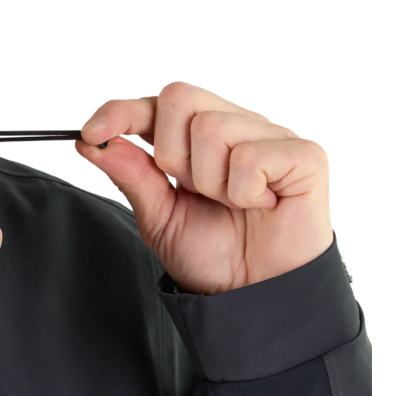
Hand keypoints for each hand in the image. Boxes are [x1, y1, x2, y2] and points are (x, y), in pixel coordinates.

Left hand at [76, 82, 331, 294]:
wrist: (254, 297)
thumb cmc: (215, 256)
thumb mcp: (159, 216)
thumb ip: (131, 174)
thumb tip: (91, 140)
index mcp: (198, 138)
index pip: (156, 102)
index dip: (121, 112)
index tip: (92, 134)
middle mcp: (236, 126)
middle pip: (179, 98)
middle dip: (171, 155)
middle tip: (193, 191)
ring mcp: (271, 137)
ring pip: (212, 127)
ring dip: (210, 181)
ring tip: (231, 205)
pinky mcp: (304, 155)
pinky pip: (251, 156)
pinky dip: (245, 192)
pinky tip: (260, 206)